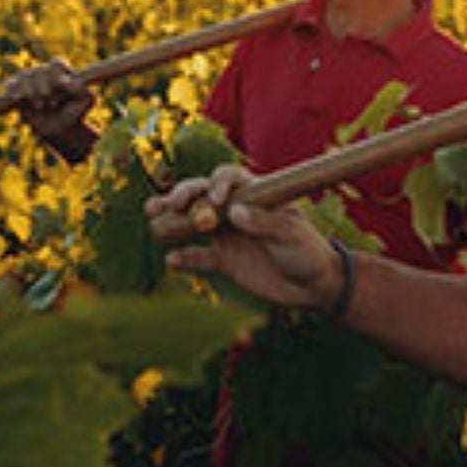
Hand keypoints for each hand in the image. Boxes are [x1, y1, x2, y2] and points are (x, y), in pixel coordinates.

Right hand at [2, 60, 98, 163]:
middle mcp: (44, 72)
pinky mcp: (17, 89)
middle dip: (44, 87)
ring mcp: (29, 80)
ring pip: (25, 75)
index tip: (62, 85)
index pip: (56, 63)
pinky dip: (12, 90)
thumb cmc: (74, 112)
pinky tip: (17, 98)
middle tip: (51, 104)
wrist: (59, 129)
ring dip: (30, 91)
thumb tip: (70, 82)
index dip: (57, 73)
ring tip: (39, 107)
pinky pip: (11, 84)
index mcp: (61, 72)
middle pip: (39, 70)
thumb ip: (82, 90)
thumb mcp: (85, 101)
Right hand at [145, 164, 341, 311]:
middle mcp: (235, 210)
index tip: (216, 198)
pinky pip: (198, 256)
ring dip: (172, 218)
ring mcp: (227, 234)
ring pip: (193, 221)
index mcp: (254, 194)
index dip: (218, 183)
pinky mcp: (223, 261)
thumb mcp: (290, 234)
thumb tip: (234, 210)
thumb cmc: (307, 251)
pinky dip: (184, 257)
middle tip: (171, 202)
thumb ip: (263, 222)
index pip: (229, 178)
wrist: (313, 287)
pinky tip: (171, 259)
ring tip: (153, 215)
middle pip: (202, 194)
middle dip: (184, 194)